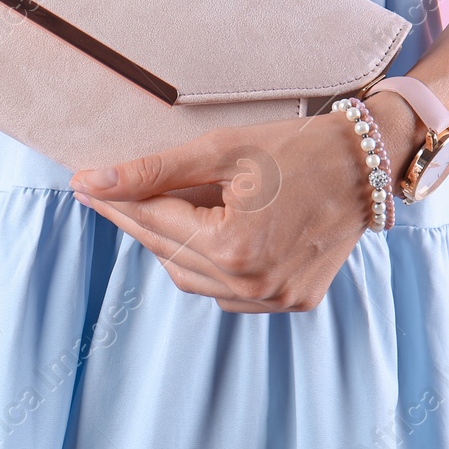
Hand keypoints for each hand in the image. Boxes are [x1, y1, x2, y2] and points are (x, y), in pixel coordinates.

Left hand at [68, 92, 423, 312]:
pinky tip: (200, 234)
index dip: (115, 201)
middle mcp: (254, 286)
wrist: (367, 163)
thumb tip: (94, 180)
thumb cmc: (296, 147)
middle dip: (136, 221)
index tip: (82, 184)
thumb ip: (154, 170)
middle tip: (106, 192)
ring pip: (194, 279)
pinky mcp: (293, 302)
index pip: (154, 222)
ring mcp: (275, 301)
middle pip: (169, 253)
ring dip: (170, 245)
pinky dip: (206, 266)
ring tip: (152, 210)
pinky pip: (227, 293)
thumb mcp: (221, 150)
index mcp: (235, 248)